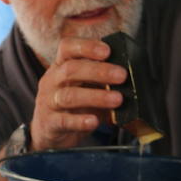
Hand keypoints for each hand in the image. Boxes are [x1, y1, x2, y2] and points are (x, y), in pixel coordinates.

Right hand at [29, 36, 128, 151]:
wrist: (49, 133)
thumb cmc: (71, 106)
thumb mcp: (84, 87)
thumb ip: (101, 81)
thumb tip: (131, 80)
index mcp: (60, 66)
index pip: (67, 47)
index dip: (87, 46)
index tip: (107, 51)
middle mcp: (52, 81)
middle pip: (71, 70)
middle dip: (99, 71)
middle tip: (122, 75)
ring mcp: (48, 102)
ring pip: (69, 95)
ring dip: (96, 96)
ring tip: (117, 99)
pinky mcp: (50, 123)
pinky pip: (64, 121)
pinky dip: (80, 121)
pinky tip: (94, 121)